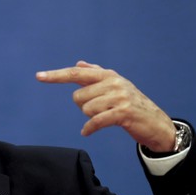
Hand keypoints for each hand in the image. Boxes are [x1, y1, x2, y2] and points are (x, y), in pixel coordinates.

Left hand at [36, 60, 176, 152]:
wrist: (157, 123)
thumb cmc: (132, 104)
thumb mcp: (115, 86)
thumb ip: (96, 74)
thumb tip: (79, 62)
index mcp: (108, 74)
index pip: (76, 73)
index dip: (56, 75)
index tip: (38, 76)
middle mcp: (113, 82)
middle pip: (78, 96)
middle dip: (83, 106)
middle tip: (100, 110)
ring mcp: (119, 97)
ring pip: (86, 109)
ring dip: (90, 117)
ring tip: (106, 117)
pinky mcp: (123, 113)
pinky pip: (95, 121)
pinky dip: (89, 128)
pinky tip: (87, 132)